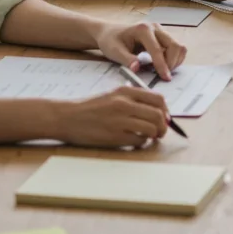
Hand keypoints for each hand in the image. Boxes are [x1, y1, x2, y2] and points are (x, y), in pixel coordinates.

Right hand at [54, 86, 169, 147]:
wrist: (66, 117)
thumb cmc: (89, 107)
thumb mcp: (112, 95)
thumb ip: (133, 99)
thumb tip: (157, 110)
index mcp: (125, 92)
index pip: (158, 99)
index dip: (166, 110)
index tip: (165, 117)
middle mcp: (124, 104)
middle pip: (158, 115)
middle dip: (164, 125)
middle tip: (161, 131)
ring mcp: (120, 121)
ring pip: (151, 128)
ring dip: (154, 135)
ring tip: (150, 136)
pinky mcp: (114, 137)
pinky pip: (138, 141)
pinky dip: (142, 142)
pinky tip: (136, 141)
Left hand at [95, 20, 187, 79]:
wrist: (109, 32)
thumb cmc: (110, 41)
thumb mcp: (114, 52)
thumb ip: (127, 60)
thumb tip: (137, 69)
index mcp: (143, 29)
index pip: (157, 49)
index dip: (162, 65)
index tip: (165, 78)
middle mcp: (155, 27)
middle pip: (174, 45)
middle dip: (171, 63)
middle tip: (162, 76)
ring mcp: (161, 31)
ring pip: (178, 47)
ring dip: (174, 61)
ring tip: (162, 70)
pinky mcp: (163, 36)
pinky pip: (176, 48)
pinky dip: (174, 58)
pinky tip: (162, 65)